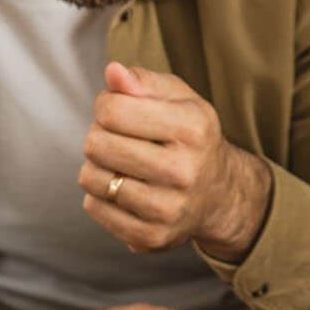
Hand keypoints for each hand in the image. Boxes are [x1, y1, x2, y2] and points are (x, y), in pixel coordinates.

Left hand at [79, 63, 272, 259]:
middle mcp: (184, 171)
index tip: (118, 111)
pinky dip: (100, 195)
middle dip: (99, 135)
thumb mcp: (179, 99)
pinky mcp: (152, 237)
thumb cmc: (189, 137)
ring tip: (121, 164)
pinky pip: (94, 208)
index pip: (111, 110)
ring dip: (97, 166)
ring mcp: (168, 209)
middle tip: (119, 139)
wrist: (219, 193)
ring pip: (90, 178)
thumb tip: (113, 72)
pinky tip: (123, 188)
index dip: (106, 105)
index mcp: (193, 129)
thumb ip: (143, 81)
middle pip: (97, 144)